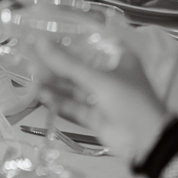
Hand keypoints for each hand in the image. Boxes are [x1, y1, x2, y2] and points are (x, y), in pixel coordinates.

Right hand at [28, 40, 166, 160]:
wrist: (147, 141)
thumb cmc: (130, 101)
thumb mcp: (99, 79)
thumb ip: (68, 63)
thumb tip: (40, 42)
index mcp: (117, 57)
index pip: (88, 43)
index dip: (66, 40)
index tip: (42, 35)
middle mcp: (109, 74)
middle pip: (77, 66)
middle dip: (55, 65)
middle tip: (30, 59)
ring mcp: (102, 96)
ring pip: (73, 87)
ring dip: (54, 83)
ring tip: (32, 79)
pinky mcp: (95, 116)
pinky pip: (73, 105)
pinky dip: (59, 101)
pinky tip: (42, 96)